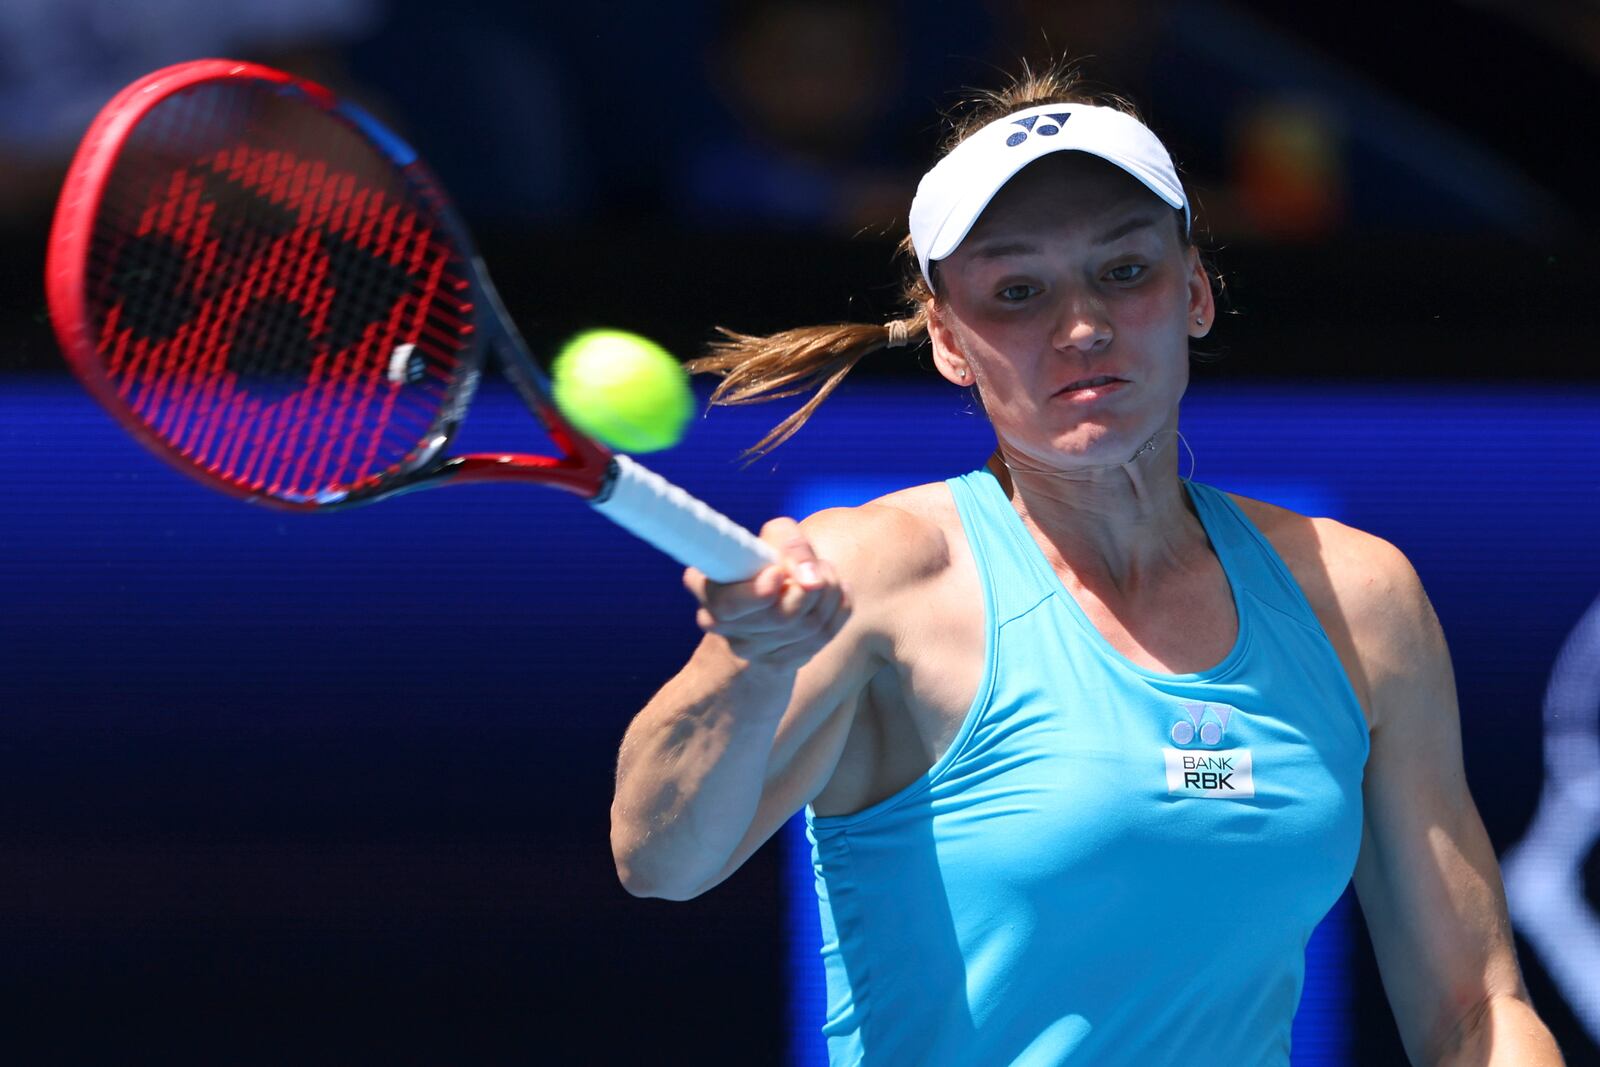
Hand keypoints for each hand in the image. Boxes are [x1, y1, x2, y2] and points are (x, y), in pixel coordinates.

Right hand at [683, 517, 849, 669]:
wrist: (761, 603)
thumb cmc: (762, 561)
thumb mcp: (768, 539)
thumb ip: (786, 542)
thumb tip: (811, 579)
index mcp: (713, 594)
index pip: (729, 605)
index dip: (756, 593)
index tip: (776, 574)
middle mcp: (729, 630)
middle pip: (781, 617)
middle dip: (812, 585)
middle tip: (816, 564)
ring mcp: (756, 652)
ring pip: (810, 627)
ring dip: (830, 591)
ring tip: (825, 571)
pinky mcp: (783, 662)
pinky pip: (824, 636)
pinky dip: (839, 608)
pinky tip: (836, 591)